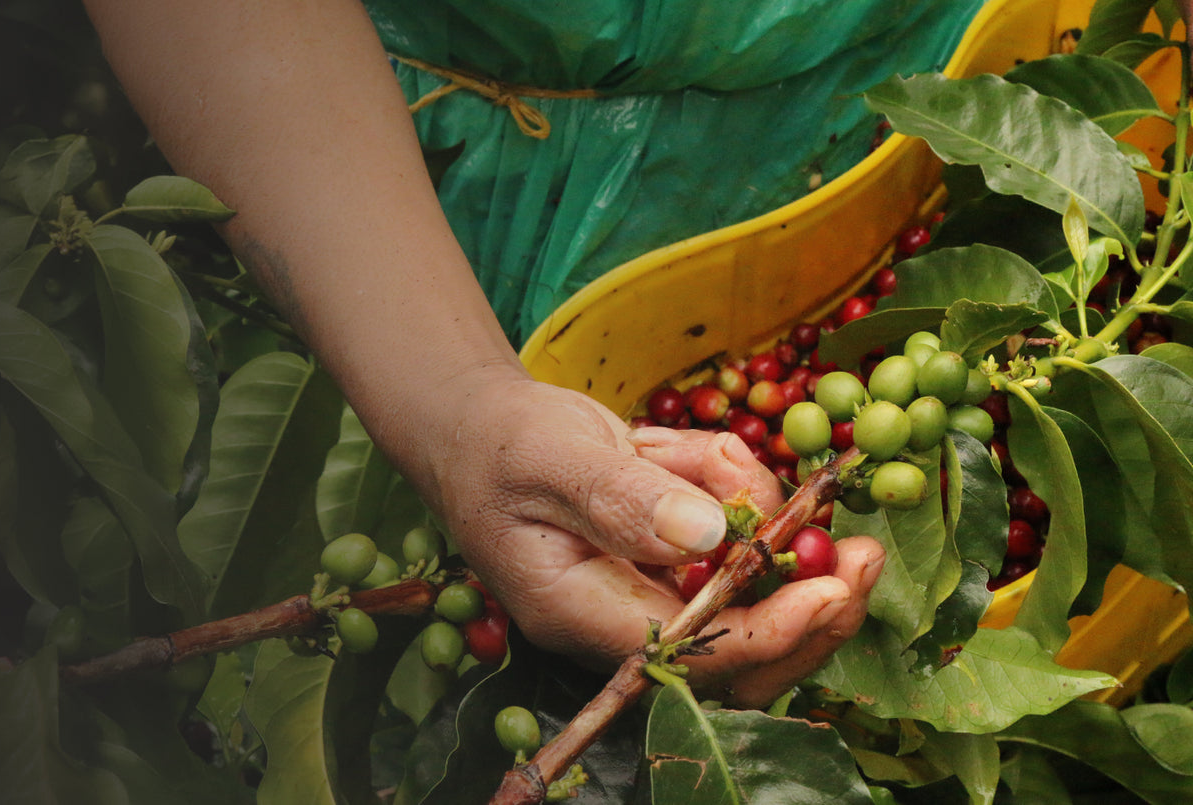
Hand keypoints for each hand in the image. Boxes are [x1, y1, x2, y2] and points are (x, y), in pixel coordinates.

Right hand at [423, 374, 884, 707]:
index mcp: (579, 612)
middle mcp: (620, 618)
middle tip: (864, 555)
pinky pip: (732, 542)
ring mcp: (649, 590)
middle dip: (811, 609)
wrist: (477, 430)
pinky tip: (701, 451)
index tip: (833, 590)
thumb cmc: (498, 443)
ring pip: (747, 593)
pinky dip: (734, 488)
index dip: (770, 632)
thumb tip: (704, 534)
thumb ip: (621, 496)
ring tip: (735, 462)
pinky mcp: (670, 558)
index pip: (690, 654)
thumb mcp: (549, 456)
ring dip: (764, 523)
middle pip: (738, 652)